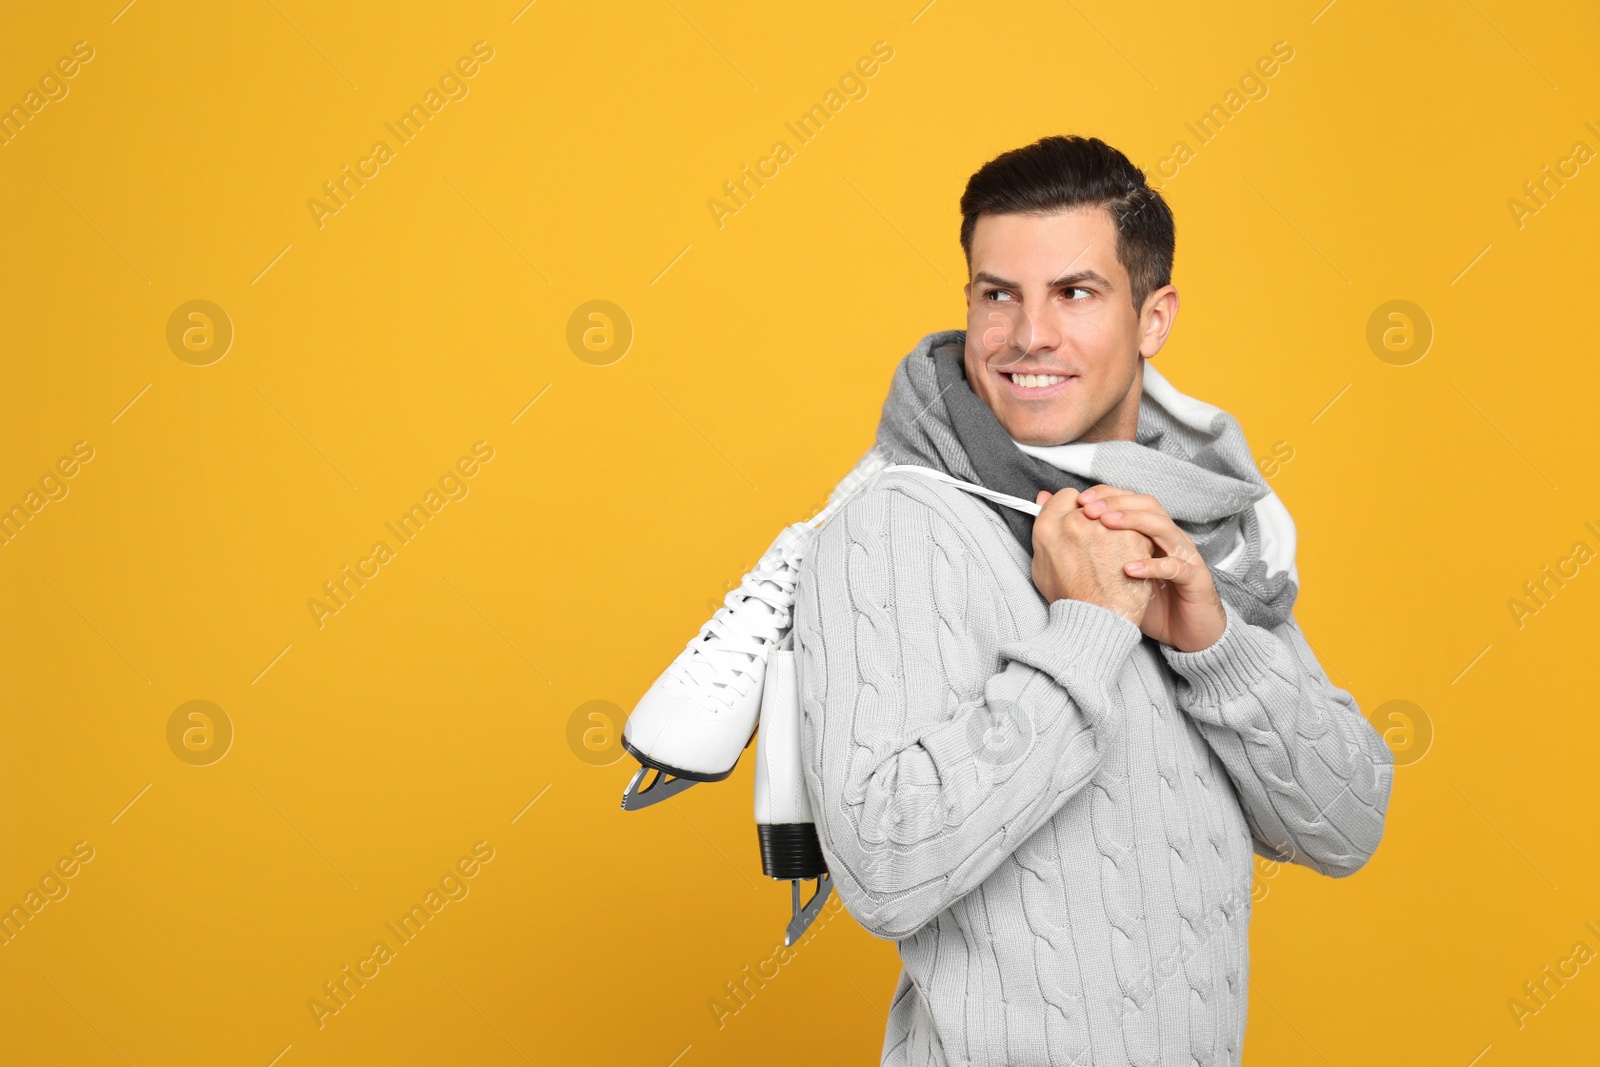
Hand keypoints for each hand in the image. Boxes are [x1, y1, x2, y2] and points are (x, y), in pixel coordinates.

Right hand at [1030, 487, 1156, 625]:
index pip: (1067, 496)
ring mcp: (1105, 527)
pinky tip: (1130, 559)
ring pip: (1117, 512)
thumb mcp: (1042, 565)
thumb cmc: (1070, 598)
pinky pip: (1137, 528)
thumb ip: (1043, 528)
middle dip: (1097, 516)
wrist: (1097, 621)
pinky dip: (1137, 541)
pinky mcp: (1131, 536)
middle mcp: (1074, 521)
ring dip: (1118, 525)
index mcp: (1048, 527)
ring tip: (1116, 553)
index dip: (1075, 509)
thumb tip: (1044, 498)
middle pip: (1093, 502)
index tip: (1082, 523)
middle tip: (1100, 541)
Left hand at [1076, 485, 1225, 651]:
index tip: (1079, 499)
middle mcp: (1168, 538)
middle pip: (1146, 504)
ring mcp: (1184, 556)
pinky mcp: (1195, 579)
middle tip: (1087, 508)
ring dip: (1133, 521)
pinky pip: (1177, 567)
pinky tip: (1128, 568)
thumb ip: (1090, 552)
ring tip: (1105, 524)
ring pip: (1163, 526)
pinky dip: (1152, 565)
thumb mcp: (1117, 574)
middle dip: (1115, 501)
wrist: (1187, 631)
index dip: (1106, 494)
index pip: (1130, 500)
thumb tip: (1058, 534)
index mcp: (1150, 534)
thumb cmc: (1149, 601)